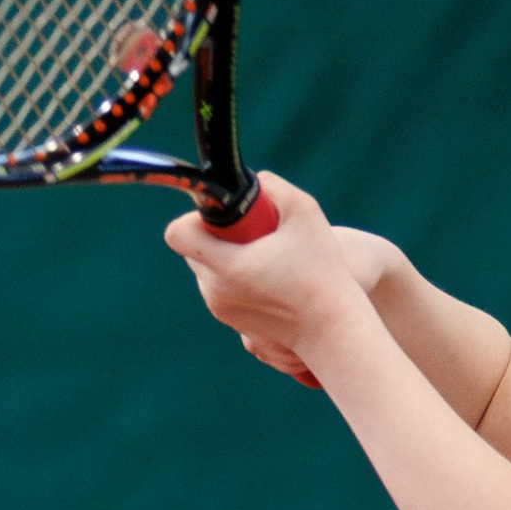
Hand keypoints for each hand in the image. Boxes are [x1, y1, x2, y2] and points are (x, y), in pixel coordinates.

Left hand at [164, 174, 366, 373]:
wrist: (332, 327)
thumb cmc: (322, 271)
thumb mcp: (305, 212)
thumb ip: (274, 187)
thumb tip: (256, 181)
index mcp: (227, 266)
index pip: (178, 234)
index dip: (194, 218)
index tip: (225, 218)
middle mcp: (216, 291)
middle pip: (192, 250)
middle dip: (215, 236)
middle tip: (253, 235)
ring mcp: (221, 309)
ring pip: (205, 270)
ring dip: (225, 257)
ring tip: (264, 258)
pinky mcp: (232, 322)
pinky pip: (219, 289)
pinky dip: (235, 278)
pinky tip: (268, 278)